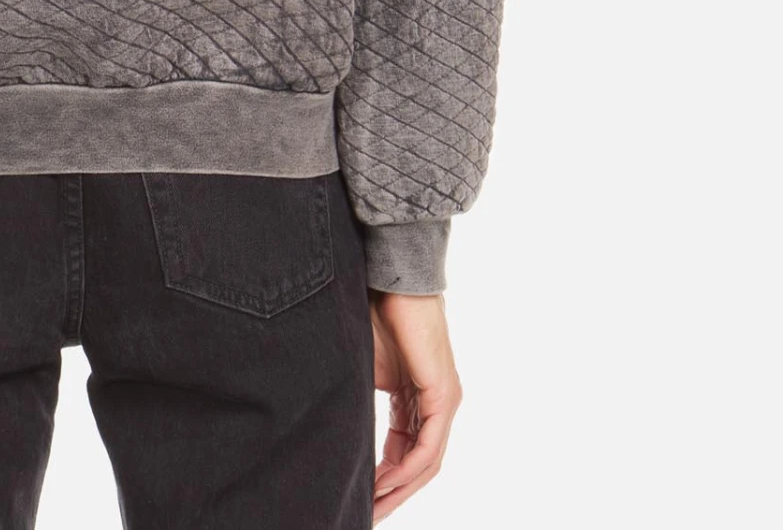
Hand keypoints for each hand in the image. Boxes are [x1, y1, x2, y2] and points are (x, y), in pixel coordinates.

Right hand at [369, 292, 462, 519]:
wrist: (392, 277)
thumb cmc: (375, 311)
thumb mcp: (364, 367)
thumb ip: (361, 399)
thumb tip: (336, 425)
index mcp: (419, 399)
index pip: (406, 453)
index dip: (384, 480)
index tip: (359, 497)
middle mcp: (438, 405)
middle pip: (419, 466)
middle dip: (391, 494)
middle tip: (365, 515)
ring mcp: (445, 400)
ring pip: (426, 462)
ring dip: (398, 489)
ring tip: (370, 507)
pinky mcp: (444, 394)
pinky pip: (428, 446)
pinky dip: (407, 469)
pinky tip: (385, 483)